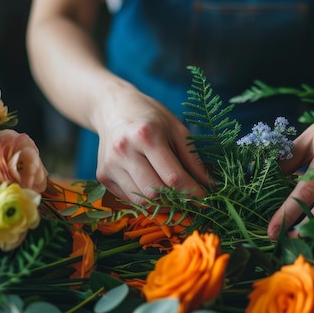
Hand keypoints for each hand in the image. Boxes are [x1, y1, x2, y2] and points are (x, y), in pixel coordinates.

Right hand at [94, 91, 208, 203]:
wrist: (113, 108)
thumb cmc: (150, 116)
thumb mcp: (177, 129)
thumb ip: (193, 158)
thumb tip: (211, 185)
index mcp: (146, 135)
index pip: (173, 176)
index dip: (192, 192)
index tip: (206, 200)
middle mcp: (124, 151)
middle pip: (155, 192)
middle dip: (176, 200)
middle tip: (189, 200)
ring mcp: (110, 165)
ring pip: (140, 200)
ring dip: (161, 203)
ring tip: (173, 196)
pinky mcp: (102, 175)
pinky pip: (128, 198)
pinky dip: (145, 199)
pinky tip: (153, 188)